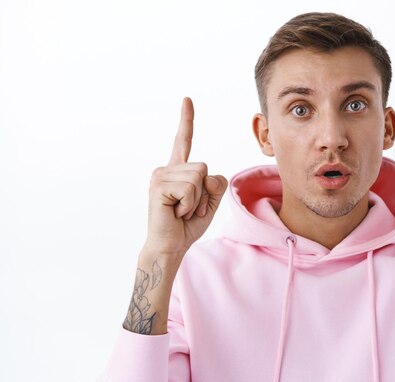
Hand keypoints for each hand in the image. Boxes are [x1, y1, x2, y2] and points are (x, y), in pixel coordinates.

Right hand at [144, 97, 227, 257]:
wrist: (171, 246)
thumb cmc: (188, 225)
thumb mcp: (210, 201)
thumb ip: (215, 183)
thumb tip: (205, 173)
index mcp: (178, 170)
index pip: (184, 141)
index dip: (186, 120)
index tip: (187, 100)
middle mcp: (166, 168)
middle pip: (204, 167)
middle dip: (205, 193)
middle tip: (189, 209)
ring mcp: (160, 175)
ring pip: (199, 177)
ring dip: (197, 200)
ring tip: (182, 211)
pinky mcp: (159, 185)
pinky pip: (191, 188)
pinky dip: (189, 204)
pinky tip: (176, 212)